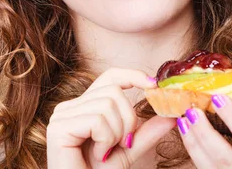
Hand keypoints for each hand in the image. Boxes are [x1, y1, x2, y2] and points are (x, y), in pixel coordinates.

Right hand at [47, 68, 176, 167]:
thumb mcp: (128, 149)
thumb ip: (146, 131)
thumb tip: (172, 115)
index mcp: (84, 106)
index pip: (110, 77)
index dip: (133, 75)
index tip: (153, 84)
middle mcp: (70, 106)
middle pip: (114, 90)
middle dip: (128, 119)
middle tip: (122, 144)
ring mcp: (62, 115)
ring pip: (107, 104)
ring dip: (116, 133)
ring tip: (106, 152)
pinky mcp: (59, 127)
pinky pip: (97, 120)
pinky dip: (106, 140)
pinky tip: (98, 155)